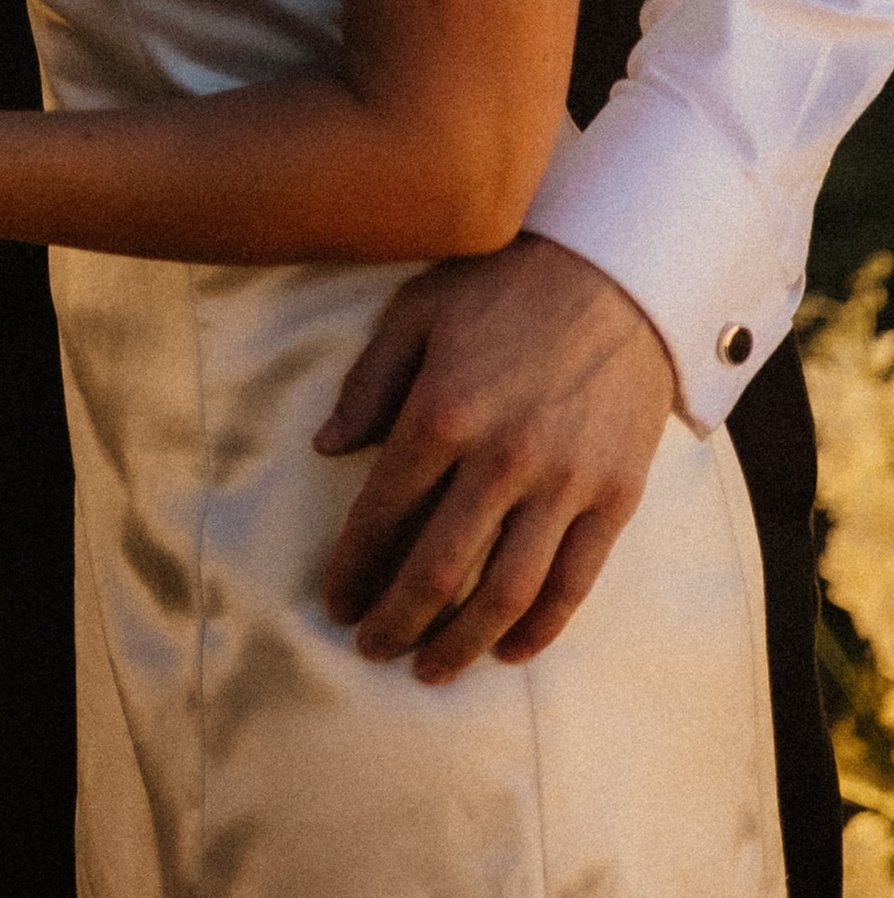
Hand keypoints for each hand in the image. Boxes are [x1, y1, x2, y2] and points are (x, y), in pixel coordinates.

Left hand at [314, 235, 677, 681]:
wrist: (617, 273)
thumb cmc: (505, 286)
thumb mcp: (419, 311)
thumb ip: (370, 383)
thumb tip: (325, 448)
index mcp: (444, 410)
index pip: (384, 510)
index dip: (354, 565)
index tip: (335, 600)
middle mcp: (502, 457)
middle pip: (439, 568)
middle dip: (397, 619)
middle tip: (370, 649)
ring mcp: (564, 483)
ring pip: (506, 592)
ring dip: (461, 642)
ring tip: (429, 669)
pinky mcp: (614, 497)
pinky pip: (574, 584)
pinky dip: (540, 629)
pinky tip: (508, 650)